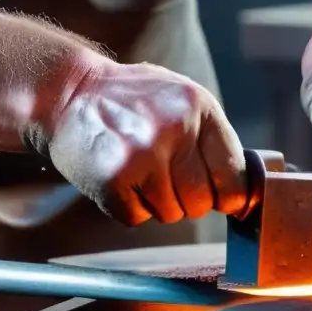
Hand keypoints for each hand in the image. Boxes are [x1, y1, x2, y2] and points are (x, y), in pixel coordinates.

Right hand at [46, 60, 247, 225]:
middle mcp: (173, 130)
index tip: (223, 200)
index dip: (229, 195)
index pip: (232, 174)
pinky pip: (136, 217)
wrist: (70, 93)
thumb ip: (211, 139)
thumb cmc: (133, 100)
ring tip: (138, 172)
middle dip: (188, 201)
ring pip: (170, 214)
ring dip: (156, 203)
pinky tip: (119, 178)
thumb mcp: (181, 99)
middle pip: (201, 202)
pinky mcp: (112, 180)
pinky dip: (128, 206)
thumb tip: (241, 193)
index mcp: (199, 107)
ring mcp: (141, 156)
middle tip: (167, 179)